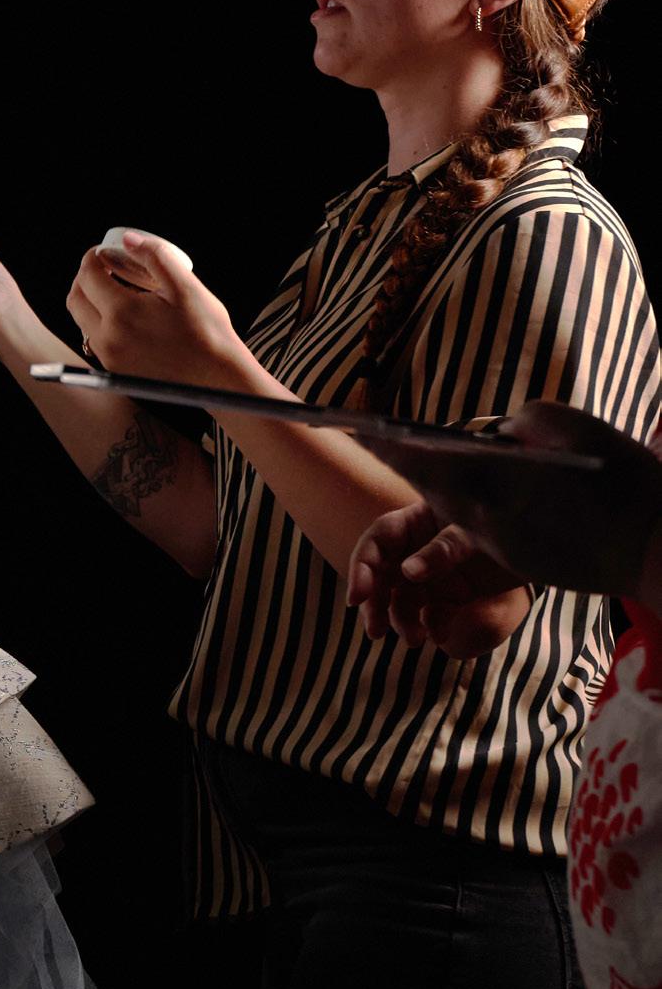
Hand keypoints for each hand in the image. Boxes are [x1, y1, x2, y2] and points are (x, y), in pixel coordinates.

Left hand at [66, 231, 235, 385]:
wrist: (217, 378)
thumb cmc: (208, 334)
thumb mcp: (185, 286)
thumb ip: (154, 257)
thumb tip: (129, 240)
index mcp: (122, 314)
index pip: (88, 277)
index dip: (93, 257)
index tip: (104, 251)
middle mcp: (108, 339)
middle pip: (76, 300)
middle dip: (85, 278)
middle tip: (106, 267)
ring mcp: (110, 358)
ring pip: (82, 321)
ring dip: (91, 300)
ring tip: (118, 289)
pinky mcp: (116, 371)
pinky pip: (95, 339)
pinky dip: (100, 321)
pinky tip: (126, 314)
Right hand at [346, 498, 532, 656]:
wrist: (539, 551)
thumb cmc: (501, 527)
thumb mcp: (473, 534)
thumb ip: (441, 550)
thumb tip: (407, 573)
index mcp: (416, 522)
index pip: (377, 541)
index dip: (362, 568)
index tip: (357, 597)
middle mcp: (415, 548)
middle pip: (380, 574)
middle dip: (374, 603)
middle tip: (374, 631)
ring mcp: (430, 574)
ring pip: (399, 598)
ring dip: (399, 620)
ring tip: (414, 639)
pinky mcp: (447, 596)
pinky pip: (427, 613)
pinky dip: (427, 625)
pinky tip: (435, 634)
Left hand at [351, 403, 661, 597]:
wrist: (656, 545)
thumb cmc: (619, 480)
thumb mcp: (571, 426)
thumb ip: (523, 424)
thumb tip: (501, 434)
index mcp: (494, 482)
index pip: (425, 458)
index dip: (389, 443)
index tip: (357, 426)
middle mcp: (487, 519)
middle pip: (429, 488)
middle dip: (400, 462)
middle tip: (369, 438)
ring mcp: (503, 546)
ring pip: (452, 514)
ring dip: (429, 489)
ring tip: (409, 461)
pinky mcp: (521, 564)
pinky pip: (480, 536)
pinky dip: (464, 515)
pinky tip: (460, 498)